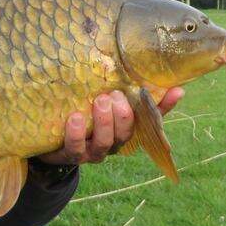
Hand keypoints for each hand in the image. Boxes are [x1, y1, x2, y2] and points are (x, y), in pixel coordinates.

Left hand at [38, 87, 184, 165]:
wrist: (49, 140)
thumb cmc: (81, 116)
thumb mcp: (99, 101)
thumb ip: (119, 88)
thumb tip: (148, 70)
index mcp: (123, 129)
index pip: (150, 119)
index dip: (165, 107)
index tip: (176, 90)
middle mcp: (111, 143)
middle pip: (125, 134)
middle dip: (123, 115)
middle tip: (115, 95)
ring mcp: (91, 152)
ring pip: (104, 143)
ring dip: (104, 122)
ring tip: (99, 101)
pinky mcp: (70, 155)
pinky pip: (75, 147)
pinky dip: (76, 133)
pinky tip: (75, 117)